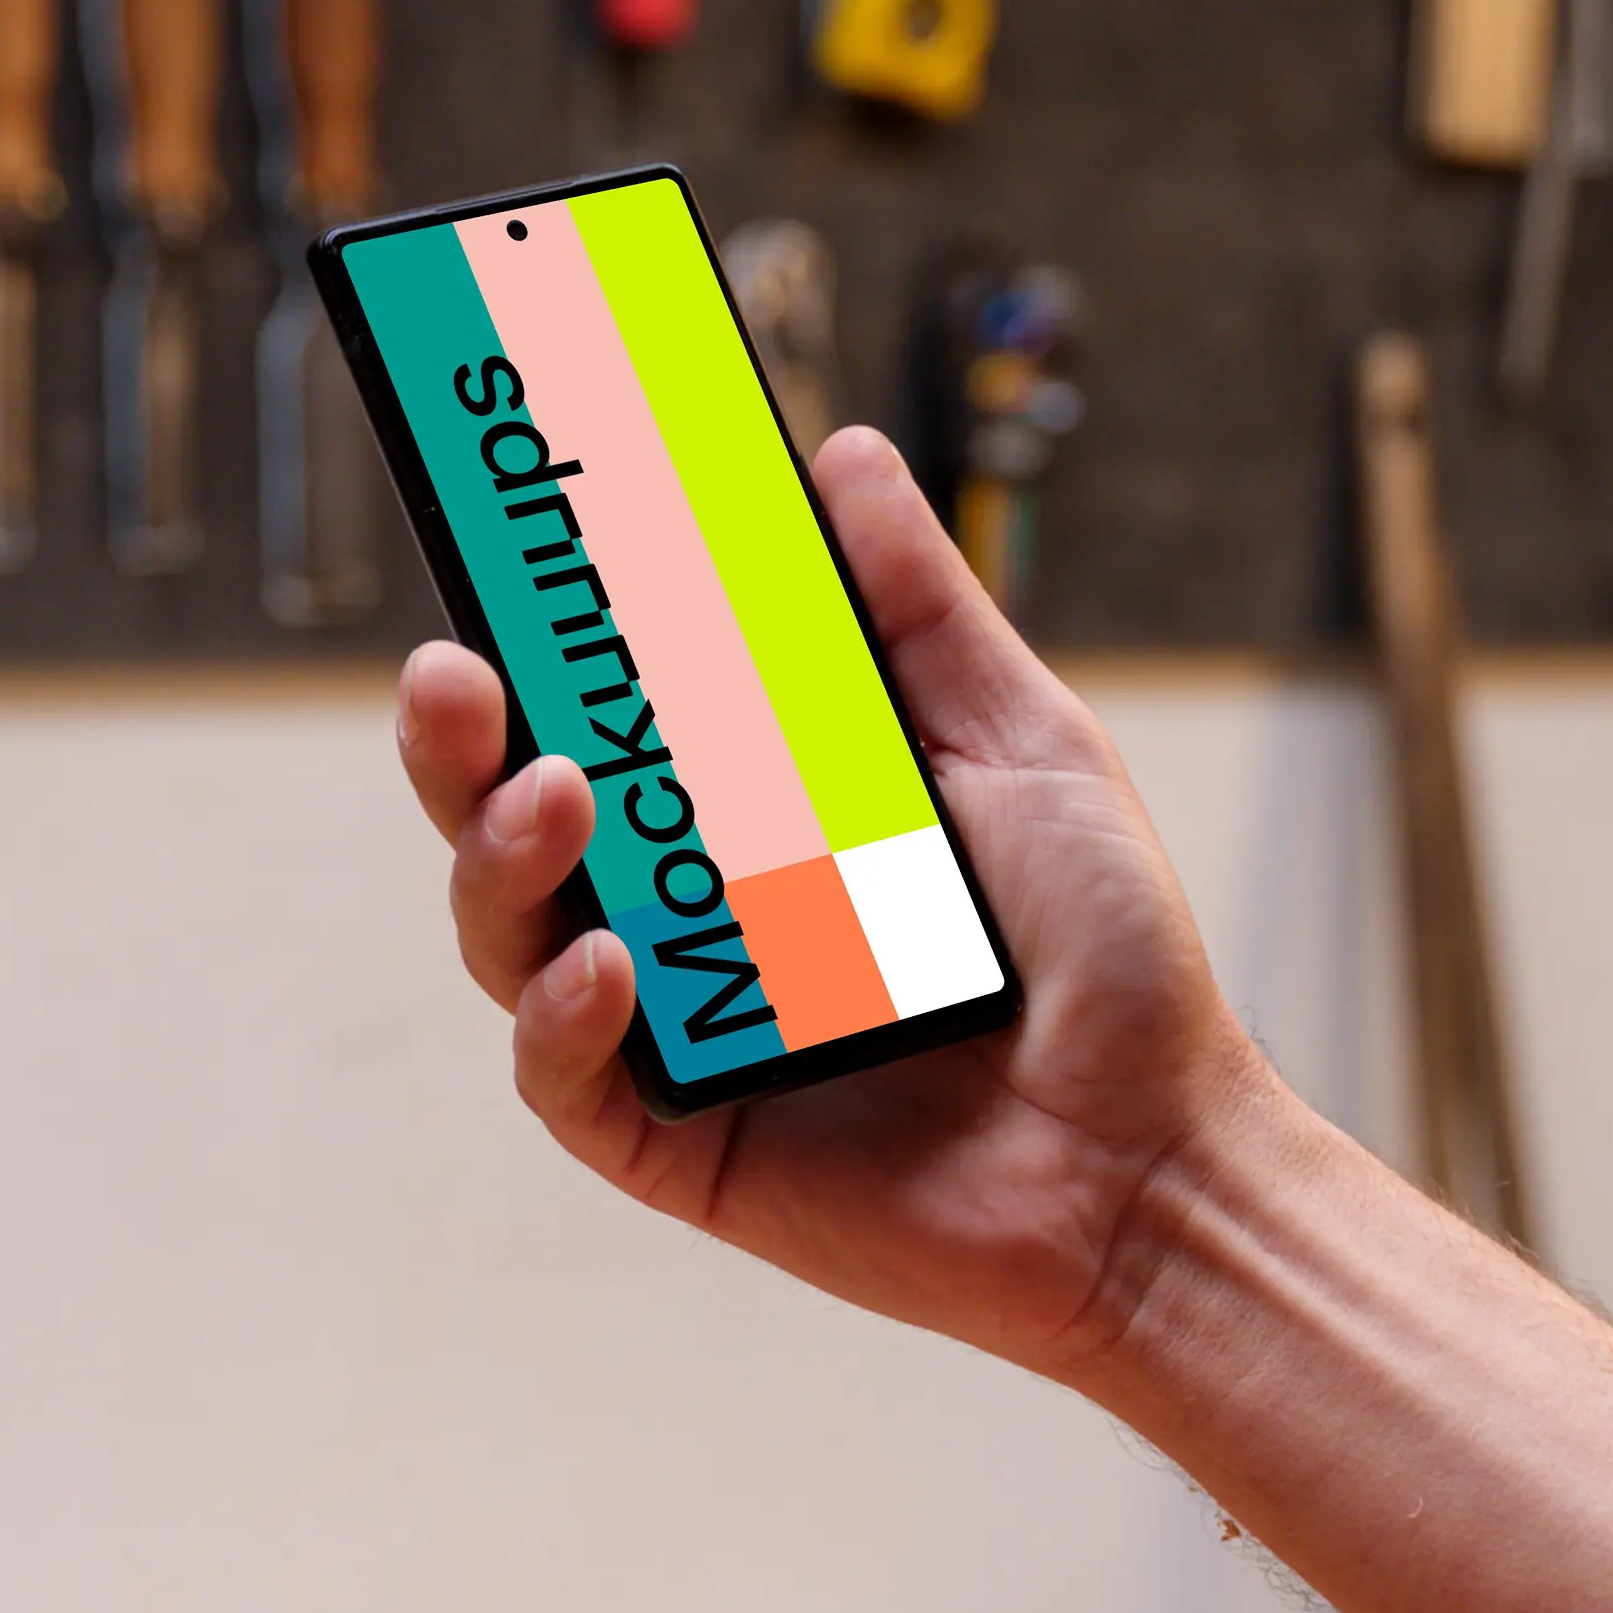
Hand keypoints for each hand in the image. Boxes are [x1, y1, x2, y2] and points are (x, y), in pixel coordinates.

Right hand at [391, 426, 1290, 1381]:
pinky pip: (567, 1082)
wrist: (1157, 1153)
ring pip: (510, 939)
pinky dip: (564, 1018)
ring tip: (558, 795)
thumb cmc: (1106, 962)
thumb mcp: (1023, 746)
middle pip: (514, 814)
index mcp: (752, 812)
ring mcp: (675, 1031)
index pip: (606, 708)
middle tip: (456, 673)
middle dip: (457, 741)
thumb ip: (918, 612)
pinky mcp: (678, 1146)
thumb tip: (842, 459)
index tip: (497, 533)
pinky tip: (612, 965)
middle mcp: (691, 912)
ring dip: (502, 856)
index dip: (533, 631)